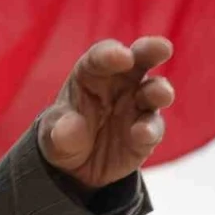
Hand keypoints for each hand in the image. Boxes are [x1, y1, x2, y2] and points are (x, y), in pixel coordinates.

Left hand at [37, 37, 174, 190]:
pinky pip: (153, 127)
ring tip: (159, 95)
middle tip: (162, 48)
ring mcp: (136, 107)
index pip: (100, 57)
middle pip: (138, 60)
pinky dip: (151, 129)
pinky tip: (143, 134)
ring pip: (153, 91)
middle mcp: (118, 84)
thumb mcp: (52, 136)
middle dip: (150, 51)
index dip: (111, 54)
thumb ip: (60, 130)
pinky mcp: (146, 132)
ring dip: (159, 90)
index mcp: (90, 74)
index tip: (123, 56)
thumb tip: (72, 126)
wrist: (75, 167)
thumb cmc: (63, 135)